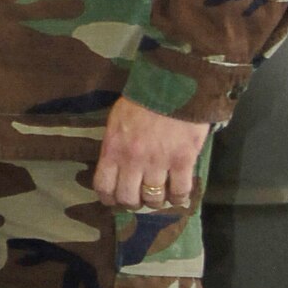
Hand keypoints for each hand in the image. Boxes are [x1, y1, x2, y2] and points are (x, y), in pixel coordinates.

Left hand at [91, 96, 209, 209]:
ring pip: (154, 198)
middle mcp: (133, 160)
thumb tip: (115, 166)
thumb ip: (114, 145)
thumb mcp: (117, 120)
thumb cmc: (142, 99)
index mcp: (113, 149)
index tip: (114, 200)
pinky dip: (179, 198)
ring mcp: (158, 162)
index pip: (104, 186)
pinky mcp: (183, 160)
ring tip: (160, 196)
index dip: (109, 199)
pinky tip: (178, 195)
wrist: (173, 84)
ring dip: (156, 202)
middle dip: (133, 203)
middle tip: (139, 199)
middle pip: (128, 198)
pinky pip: (180, 191)